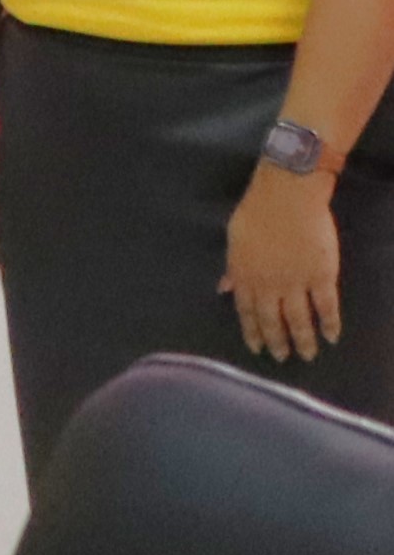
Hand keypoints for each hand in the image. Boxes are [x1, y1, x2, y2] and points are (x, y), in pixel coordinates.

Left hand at [230, 164, 348, 362]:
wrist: (287, 196)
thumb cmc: (256, 212)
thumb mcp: (234, 241)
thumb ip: (232, 269)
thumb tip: (223, 289)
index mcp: (245, 276)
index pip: (248, 311)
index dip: (253, 331)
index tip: (257, 347)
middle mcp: (269, 285)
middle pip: (273, 320)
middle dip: (278, 342)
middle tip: (283, 358)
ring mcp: (296, 282)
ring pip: (300, 320)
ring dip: (303, 340)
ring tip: (307, 356)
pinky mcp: (322, 275)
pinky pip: (327, 306)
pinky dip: (330, 324)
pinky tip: (332, 337)